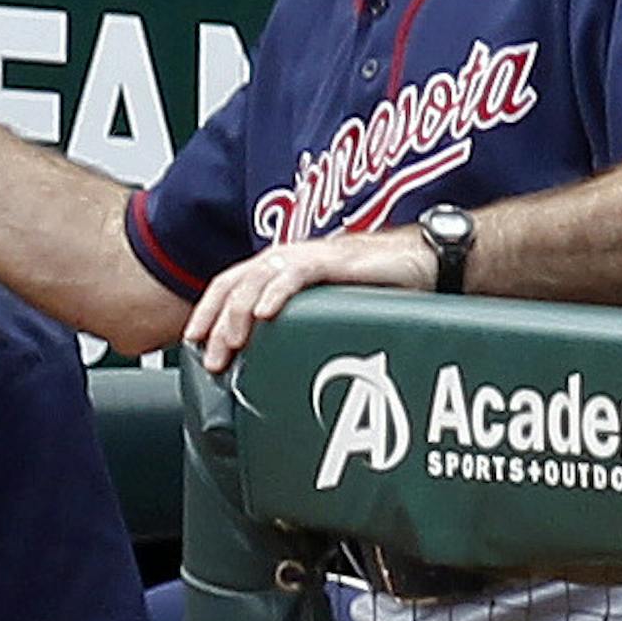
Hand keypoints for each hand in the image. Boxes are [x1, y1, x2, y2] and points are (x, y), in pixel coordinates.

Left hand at [186, 226, 435, 372]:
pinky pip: (298, 272)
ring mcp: (312, 257)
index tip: (193, 344)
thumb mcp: (329, 309)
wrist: (428, 259)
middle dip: (216, 321)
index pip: (230, 286)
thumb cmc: (382, 285)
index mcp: (283, 269)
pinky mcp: (337, 259)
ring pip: (258, 277)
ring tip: (232, 342)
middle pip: (235, 284)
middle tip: (212, 358)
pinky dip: (278, 292)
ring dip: (239, 312)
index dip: (208, 312)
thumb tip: (275, 364)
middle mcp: (290, 259)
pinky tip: (267, 314)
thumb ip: (300, 326)